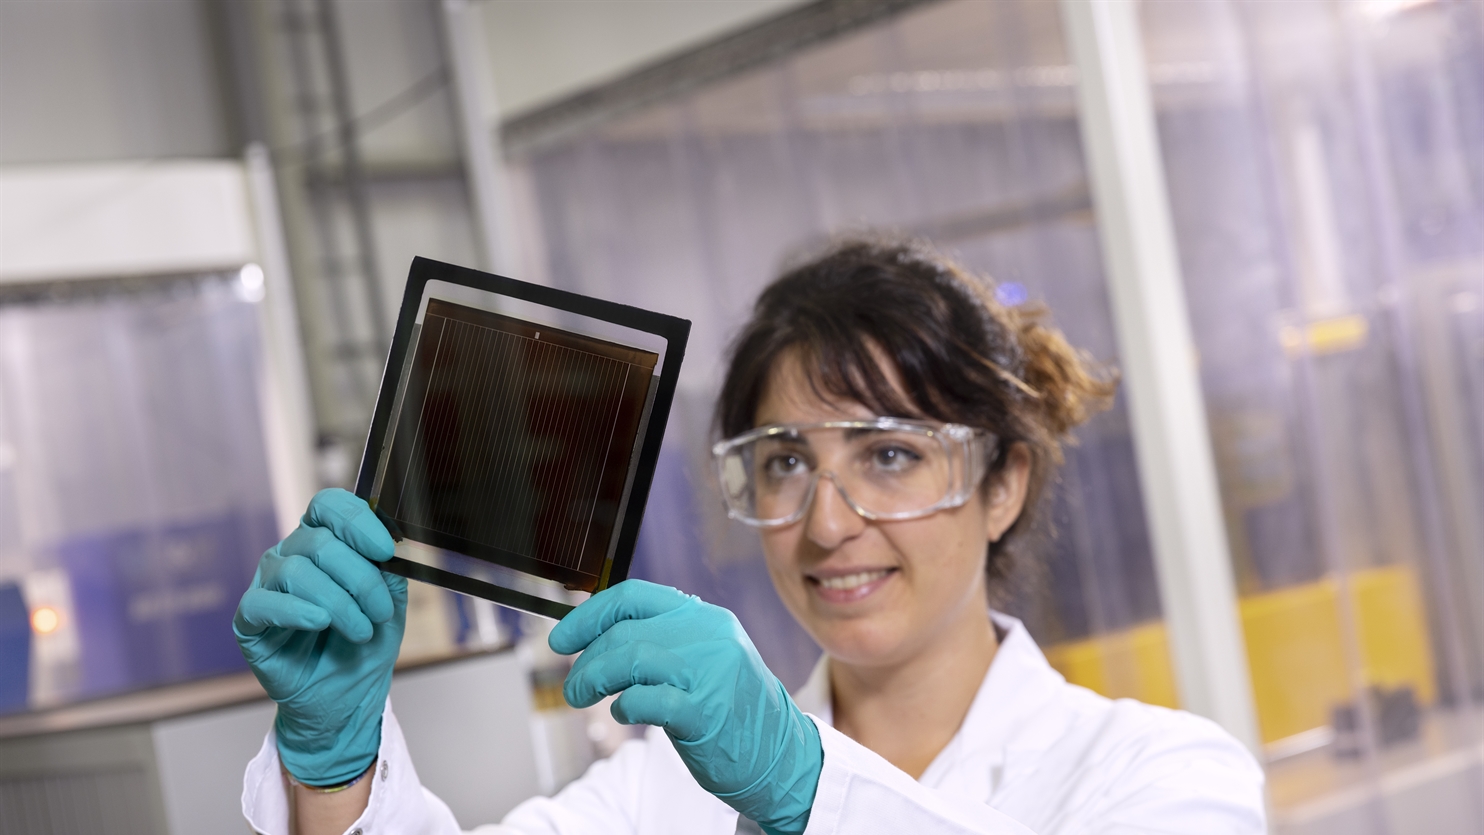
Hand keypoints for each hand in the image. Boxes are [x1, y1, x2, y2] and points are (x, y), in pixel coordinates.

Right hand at [234, 488, 403, 785]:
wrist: (345, 698)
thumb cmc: (363, 645)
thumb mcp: (389, 604)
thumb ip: (388, 572)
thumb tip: (391, 547)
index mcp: (323, 542)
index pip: (328, 507)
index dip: (357, 521)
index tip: (386, 550)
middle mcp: (290, 556)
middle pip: (320, 542)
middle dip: (361, 579)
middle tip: (380, 612)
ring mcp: (267, 586)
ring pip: (297, 571)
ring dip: (339, 603)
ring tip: (360, 632)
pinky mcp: (250, 620)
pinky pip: (264, 604)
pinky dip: (296, 611)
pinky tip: (319, 623)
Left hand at [550, 581, 821, 834]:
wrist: (780, 753)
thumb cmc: (732, 708)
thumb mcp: (704, 657)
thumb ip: (663, 640)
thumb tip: (598, 634)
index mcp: (706, 617)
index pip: (634, 597)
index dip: (590, 614)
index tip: (564, 637)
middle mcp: (709, 636)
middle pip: (625, 632)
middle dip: (587, 658)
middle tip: (574, 684)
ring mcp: (709, 671)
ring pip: (630, 659)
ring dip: (594, 679)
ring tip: (582, 696)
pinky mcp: (705, 711)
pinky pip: (647, 700)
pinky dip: (626, 706)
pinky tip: (625, 713)